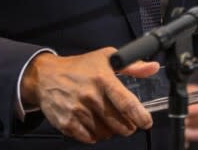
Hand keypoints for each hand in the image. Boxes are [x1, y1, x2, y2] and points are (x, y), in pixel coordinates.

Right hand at [20, 47, 158, 143]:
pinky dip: (94, 134)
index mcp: (102, 79)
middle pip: (119, 124)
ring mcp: (78, 111)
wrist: (45, 76)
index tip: (146, 122)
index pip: (127, 103)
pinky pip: (90, 138)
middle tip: (126, 121)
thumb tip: (152, 68)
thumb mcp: (105, 58)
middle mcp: (90, 96)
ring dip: (111, 130)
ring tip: (106, 119)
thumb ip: (132, 65)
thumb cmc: (78, 67)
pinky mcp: (67, 123)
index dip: (140, 116)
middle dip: (128, 126)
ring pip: (106, 133)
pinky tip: (93, 123)